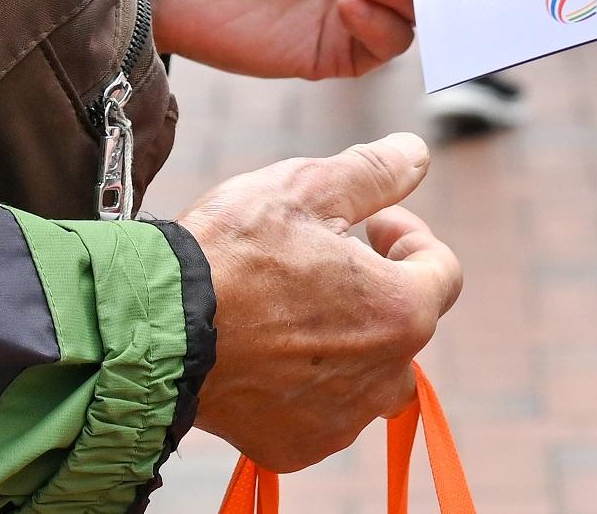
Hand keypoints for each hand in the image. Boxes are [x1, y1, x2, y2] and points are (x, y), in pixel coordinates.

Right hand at [186, 134, 463, 471]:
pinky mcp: (299, 444)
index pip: (442, 270)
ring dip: (348, 338)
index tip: (371, 222)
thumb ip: (374, 172)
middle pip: (406, 323)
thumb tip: (415, 153)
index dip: (409, 235)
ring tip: (295, 304)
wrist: (154, 332)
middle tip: (324, 257)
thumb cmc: (232, 254)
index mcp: (400, 310)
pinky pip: (324, 409)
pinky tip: (269, 350)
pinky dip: (309, 381)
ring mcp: (342, 418)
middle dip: (377, 286)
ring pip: (369, 373)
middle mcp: (384, 375)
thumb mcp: (306, 188)